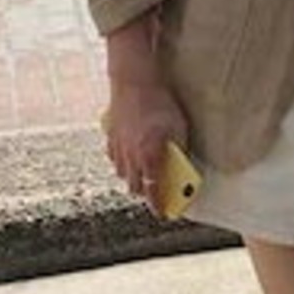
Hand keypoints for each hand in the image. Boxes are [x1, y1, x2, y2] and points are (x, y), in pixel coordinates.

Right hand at [105, 76, 189, 214]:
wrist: (134, 81)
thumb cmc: (160, 103)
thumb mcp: (179, 128)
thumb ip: (179, 150)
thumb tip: (183, 166)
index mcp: (149, 156)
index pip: (153, 189)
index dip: (158, 203)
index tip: (163, 212)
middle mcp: (130, 156)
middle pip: (135, 186)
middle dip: (146, 193)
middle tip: (156, 193)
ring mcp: (117, 146)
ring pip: (122, 174)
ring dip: (132, 178)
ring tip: (143, 176)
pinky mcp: (110, 135)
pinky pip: (113, 158)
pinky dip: (121, 163)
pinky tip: (127, 159)